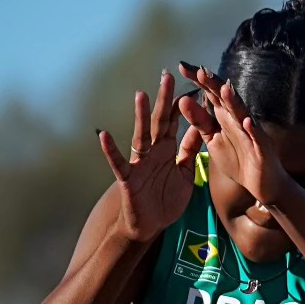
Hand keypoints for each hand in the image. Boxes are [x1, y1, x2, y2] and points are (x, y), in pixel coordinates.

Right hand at [98, 71, 202, 242]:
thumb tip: (200, 128)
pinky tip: (104, 135)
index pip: (176, 123)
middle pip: (160, 122)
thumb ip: (189, 151)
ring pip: (141, 136)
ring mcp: (139, 163)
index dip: (183, 105)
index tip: (191, 83)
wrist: (150, 227)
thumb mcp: (185, 174)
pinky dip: (110, 150)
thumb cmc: (166, 200)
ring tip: (141, 95)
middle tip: (168, 76)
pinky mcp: (128, 178)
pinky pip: (118, 162)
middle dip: (164, 100)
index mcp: (169, 150)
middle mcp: (153, 152)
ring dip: (140, 117)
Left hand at [177, 62, 287, 207]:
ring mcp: (251, 131)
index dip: (198, 81)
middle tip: (200, 71)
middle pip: (225, 98)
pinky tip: (247, 122)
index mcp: (224, 117)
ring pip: (242, 114)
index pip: (210, 94)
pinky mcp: (262, 147)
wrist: (261, 183)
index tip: (182, 67)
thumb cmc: (238, 160)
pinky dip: (253, 130)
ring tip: (225, 90)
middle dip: (214, 85)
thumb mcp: (213, 140)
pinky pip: (257, 138)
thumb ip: (200, 122)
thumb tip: (183, 100)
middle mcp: (237, 119)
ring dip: (234, 102)